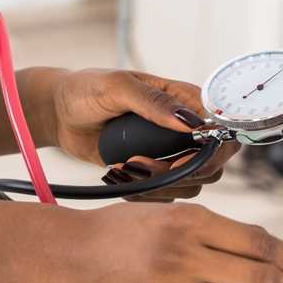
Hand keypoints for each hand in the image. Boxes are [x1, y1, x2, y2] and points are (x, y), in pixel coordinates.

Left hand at [29, 67, 238, 200]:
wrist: (60, 115)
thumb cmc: (87, 90)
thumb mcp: (116, 87)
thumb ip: (154, 102)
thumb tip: (190, 123)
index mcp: (185, 100)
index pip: (223, 128)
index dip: (213, 150)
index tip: (181, 159)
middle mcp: (185, 130)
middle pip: (213, 164)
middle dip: (182, 172)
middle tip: (141, 163)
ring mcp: (172, 153)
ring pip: (192, 184)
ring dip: (160, 184)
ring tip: (125, 166)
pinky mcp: (156, 173)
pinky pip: (168, 195)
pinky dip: (146, 194)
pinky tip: (121, 176)